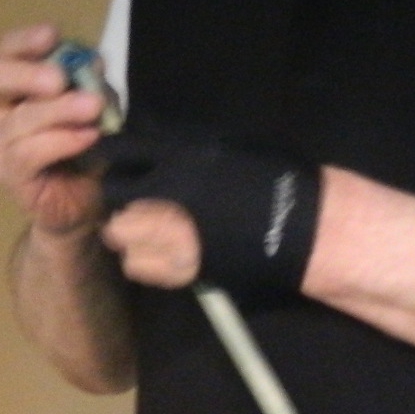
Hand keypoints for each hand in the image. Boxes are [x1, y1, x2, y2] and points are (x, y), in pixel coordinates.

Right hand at [0, 23, 106, 239]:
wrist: (84, 201)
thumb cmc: (83, 144)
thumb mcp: (92, 105)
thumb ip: (90, 83)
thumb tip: (92, 61)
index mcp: (12, 84)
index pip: (5, 52)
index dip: (24, 41)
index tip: (52, 35)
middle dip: (24, 73)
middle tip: (59, 79)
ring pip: (18, 120)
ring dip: (58, 111)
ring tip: (93, 107)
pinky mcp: (10, 175)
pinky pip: (29, 153)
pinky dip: (62, 141)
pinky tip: (88, 136)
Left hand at [93, 132, 320, 302]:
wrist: (303, 224)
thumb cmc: (274, 176)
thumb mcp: (226, 146)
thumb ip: (186, 149)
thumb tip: (157, 148)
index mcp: (181, 155)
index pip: (121, 150)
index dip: (111, 156)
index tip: (113, 161)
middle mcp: (169, 191)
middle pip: (113, 196)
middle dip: (119, 199)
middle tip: (134, 202)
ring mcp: (172, 232)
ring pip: (119, 236)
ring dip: (129, 233)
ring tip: (149, 233)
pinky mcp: (181, 267)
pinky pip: (138, 267)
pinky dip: (144, 261)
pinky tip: (163, 255)